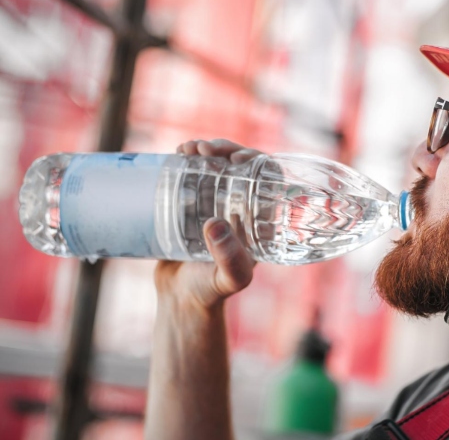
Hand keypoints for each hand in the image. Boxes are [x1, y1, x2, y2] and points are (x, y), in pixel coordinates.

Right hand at [154, 139, 263, 309]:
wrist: (181, 300)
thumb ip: (230, 260)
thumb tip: (216, 224)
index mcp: (260, 219)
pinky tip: (179, 152)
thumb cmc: (212, 292)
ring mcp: (216, 204)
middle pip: (241, 166)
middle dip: (226, 149)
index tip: (237, 159)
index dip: (258, 161)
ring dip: (206, 149)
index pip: (269, 179)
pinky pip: (194, 174)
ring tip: (188, 148)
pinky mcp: (192, 205)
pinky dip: (188, 158)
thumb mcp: (228, 279)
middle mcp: (242, 207)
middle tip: (206, 150)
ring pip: (217, 165)